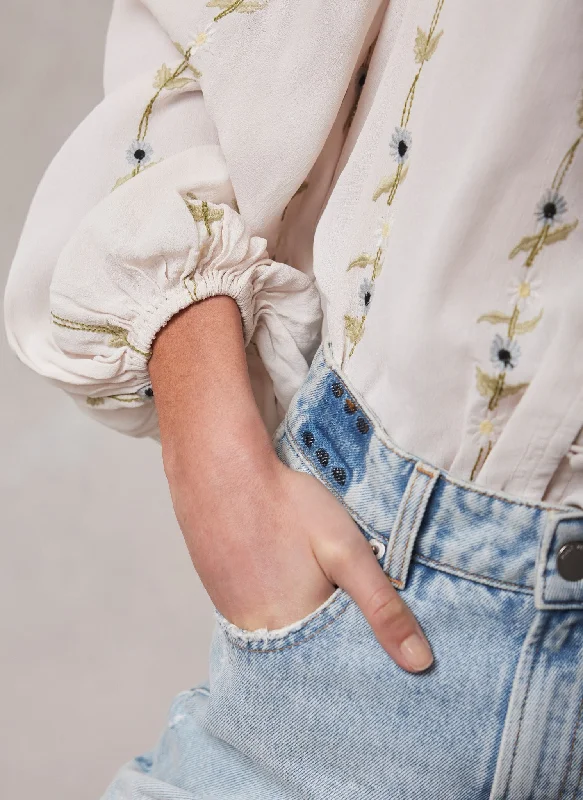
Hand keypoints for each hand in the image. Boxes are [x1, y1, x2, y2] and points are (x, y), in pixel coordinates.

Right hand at [150, 296, 432, 672]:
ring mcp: (233, 615)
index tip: (381, 645)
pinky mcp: (220, 593)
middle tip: (347, 608)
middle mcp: (259, 635)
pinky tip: (286, 578)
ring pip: (283, 635)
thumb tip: (420, 662)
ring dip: (305, 622)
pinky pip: (257, 616)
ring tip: (318, 591)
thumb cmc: (285, 505)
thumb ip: (383, 607)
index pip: (337, 668)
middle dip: (332, 639)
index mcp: (295, 632)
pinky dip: (278, 605)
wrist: (218, 468)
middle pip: (306, 656)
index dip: (362, 656)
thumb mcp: (348, 551)